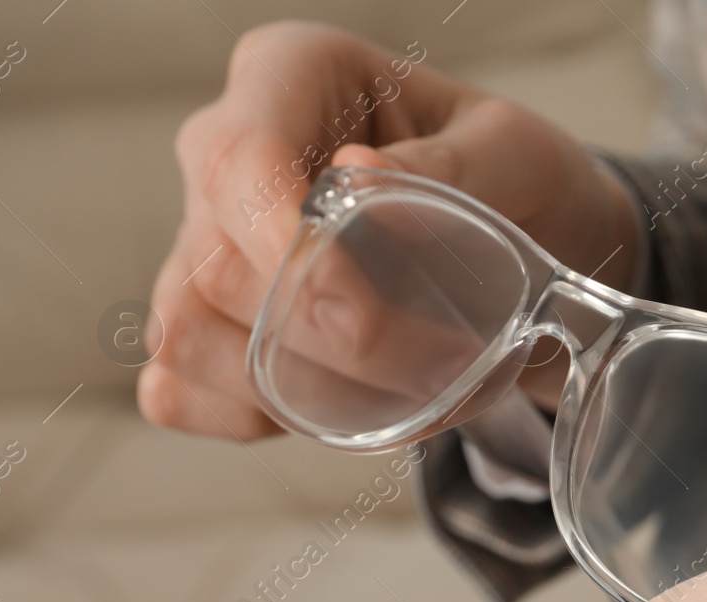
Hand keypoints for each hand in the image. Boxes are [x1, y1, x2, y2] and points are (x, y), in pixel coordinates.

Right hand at [140, 21, 639, 437]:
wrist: (527, 245)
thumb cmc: (514, 183)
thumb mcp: (517, 155)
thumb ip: (449, 167)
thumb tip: (360, 176)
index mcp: (288, 78)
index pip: (237, 159)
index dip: (283, 245)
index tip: (362, 305)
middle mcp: (221, 157)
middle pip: (216, 269)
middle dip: (329, 339)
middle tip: (440, 361)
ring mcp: (197, 243)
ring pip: (186, 336)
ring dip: (299, 390)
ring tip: (408, 393)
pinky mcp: (200, 325)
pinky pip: (180, 391)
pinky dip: (260, 419)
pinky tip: (342, 408)